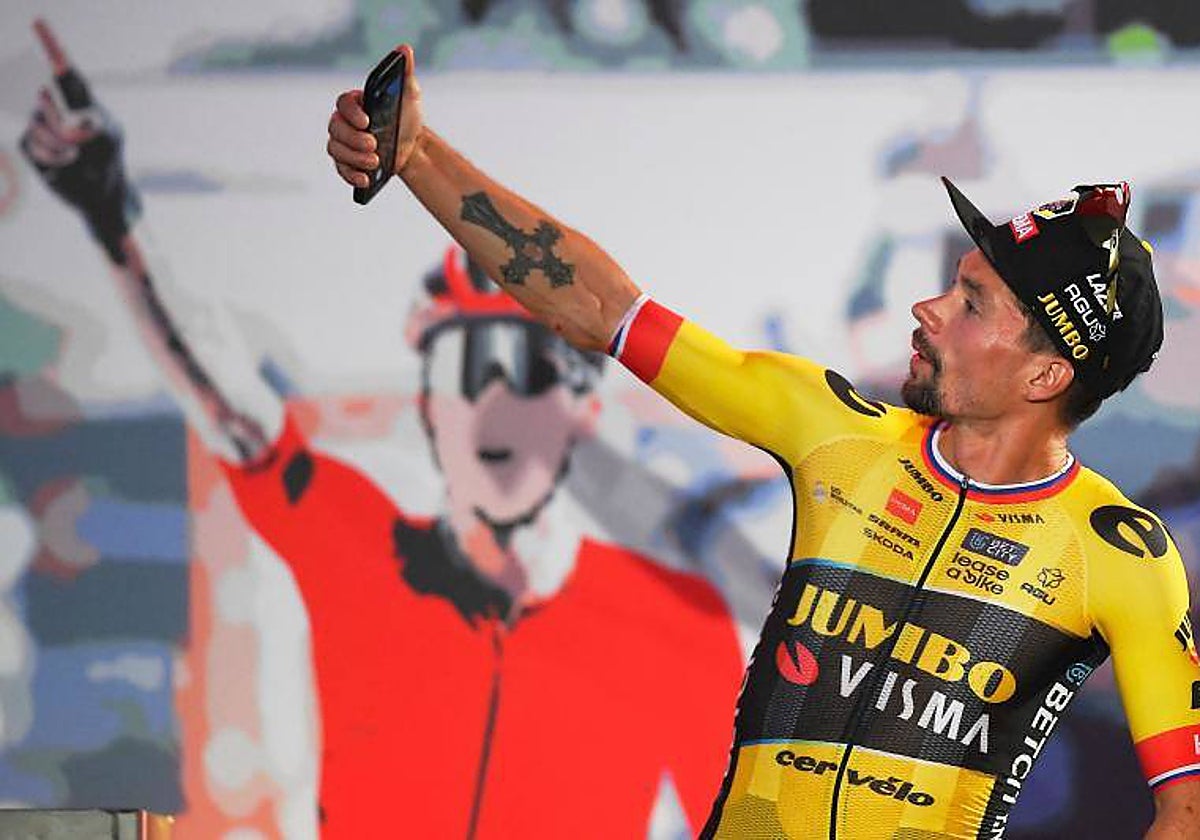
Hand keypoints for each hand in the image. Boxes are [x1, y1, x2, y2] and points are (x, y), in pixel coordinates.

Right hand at [18, 18, 139, 262]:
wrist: (100, 195)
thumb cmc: (109, 164)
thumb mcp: (109, 141)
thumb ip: (95, 124)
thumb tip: (74, 120)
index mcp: (80, 102)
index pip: (65, 72)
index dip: (51, 46)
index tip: (39, 23)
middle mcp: (57, 110)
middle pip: (45, 100)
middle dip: (60, 120)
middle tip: (79, 140)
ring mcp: (41, 128)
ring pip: (35, 125)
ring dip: (57, 144)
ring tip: (74, 155)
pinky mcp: (32, 147)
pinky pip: (31, 144)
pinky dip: (49, 156)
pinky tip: (63, 164)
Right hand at [326, 44, 424, 188]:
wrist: (412, 146)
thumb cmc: (407, 116)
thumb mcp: (409, 93)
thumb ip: (404, 72)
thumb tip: (405, 50)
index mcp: (355, 103)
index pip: (343, 104)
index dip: (351, 112)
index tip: (367, 121)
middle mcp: (344, 122)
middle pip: (336, 129)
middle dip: (353, 139)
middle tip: (374, 145)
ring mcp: (344, 143)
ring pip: (336, 150)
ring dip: (354, 158)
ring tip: (375, 161)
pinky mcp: (348, 162)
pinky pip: (341, 169)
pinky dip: (351, 175)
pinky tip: (365, 179)